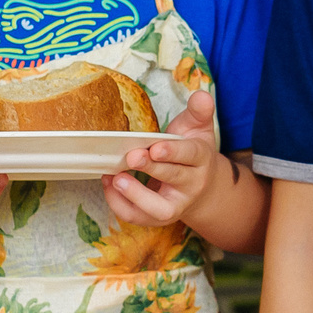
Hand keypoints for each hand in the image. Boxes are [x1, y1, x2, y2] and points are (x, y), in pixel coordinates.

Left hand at [103, 90, 220, 226]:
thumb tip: (201, 95)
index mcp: (201, 159)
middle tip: (130, 157)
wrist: (203, 188)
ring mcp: (176, 205)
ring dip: (135, 195)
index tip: (155, 147)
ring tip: (115, 179)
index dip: (173, 151)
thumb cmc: (193, 154)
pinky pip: (139, 217)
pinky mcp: (159, 217)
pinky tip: (109, 185)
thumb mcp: (198, 129)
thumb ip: (199, 110)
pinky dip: (120, 204)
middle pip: (174, 177)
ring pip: (159, 208)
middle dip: (151, 168)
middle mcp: (192, 185)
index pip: (191, 154)